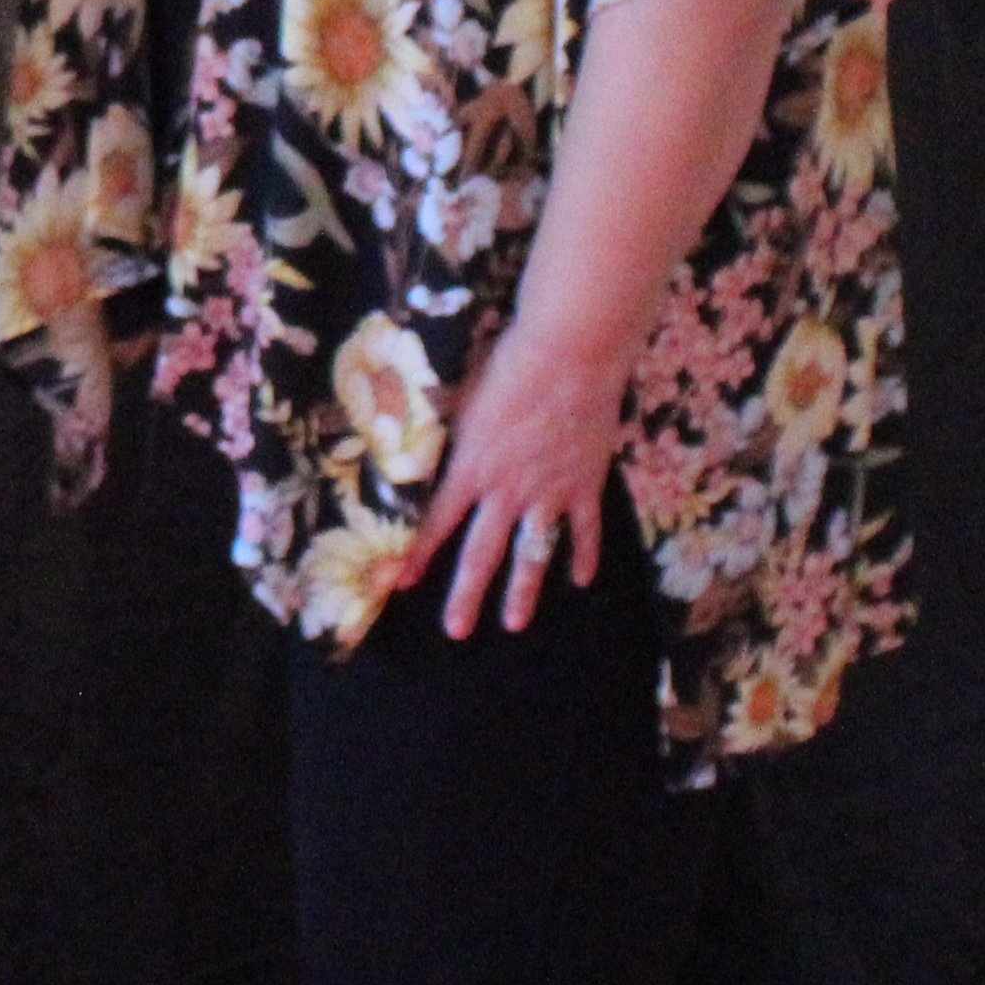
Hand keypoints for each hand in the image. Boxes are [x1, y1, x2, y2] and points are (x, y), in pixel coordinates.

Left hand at [404, 326, 624, 635]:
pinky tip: (580, 579)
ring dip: (523, 590)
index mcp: (470, 467)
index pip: (436, 521)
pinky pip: (584, 529)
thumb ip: (440, 424)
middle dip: (467, 594)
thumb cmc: (507, 364)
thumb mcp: (460, 395)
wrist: (570, 355)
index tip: (399, 584)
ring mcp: (549, 492)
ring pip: (533, 553)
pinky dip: (583, 555)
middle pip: (482, 552)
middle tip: (456, 630)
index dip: (416, 554)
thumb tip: (405, 429)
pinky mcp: (585, 484)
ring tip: (514, 623)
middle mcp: (506, 490)